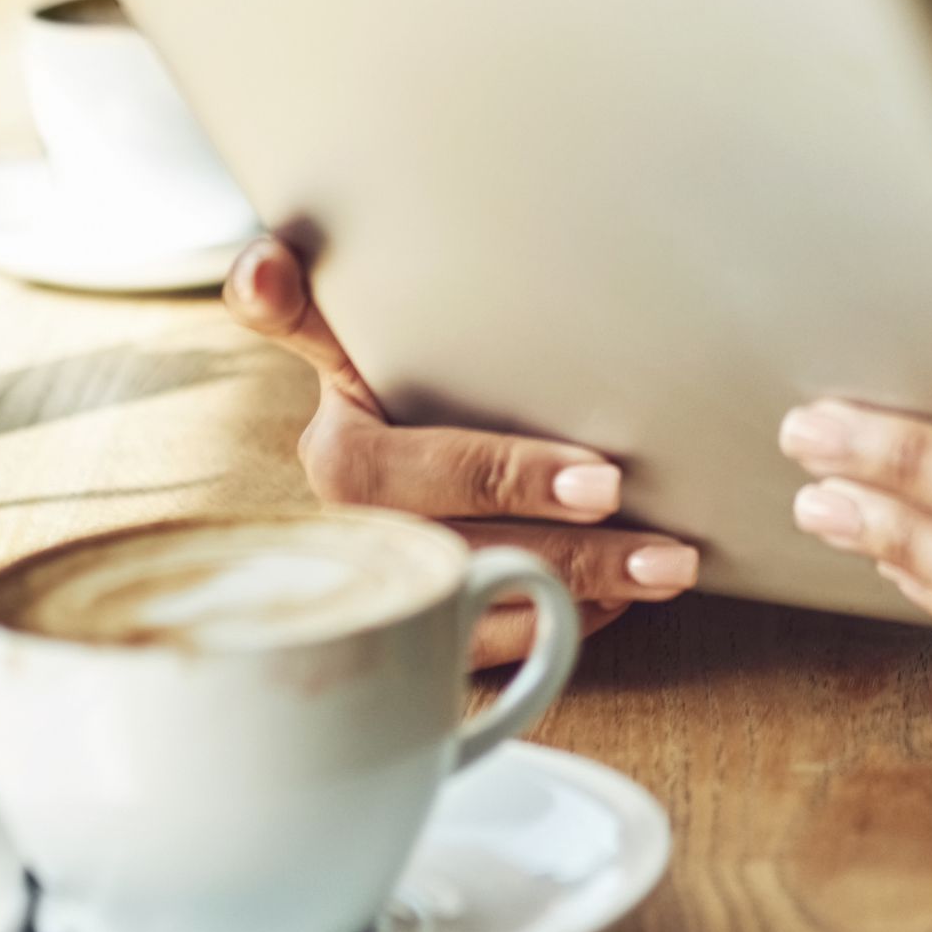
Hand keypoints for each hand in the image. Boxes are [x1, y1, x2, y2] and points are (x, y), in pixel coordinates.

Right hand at [222, 235, 699, 647]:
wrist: (382, 435)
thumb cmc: (379, 377)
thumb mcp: (339, 334)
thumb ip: (300, 300)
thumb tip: (260, 273)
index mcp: (340, 461)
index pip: (428, 472)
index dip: (512, 478)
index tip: (604, 480)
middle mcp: (364, 539)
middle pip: (476, 558)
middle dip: (577, 555)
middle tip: (670, 546)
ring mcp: (398, 599)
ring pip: (494, 620)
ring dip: (585, 601)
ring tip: (669, 571)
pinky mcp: (425, 642)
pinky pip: (496, 658)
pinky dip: (564, 633)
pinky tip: (620, 603)